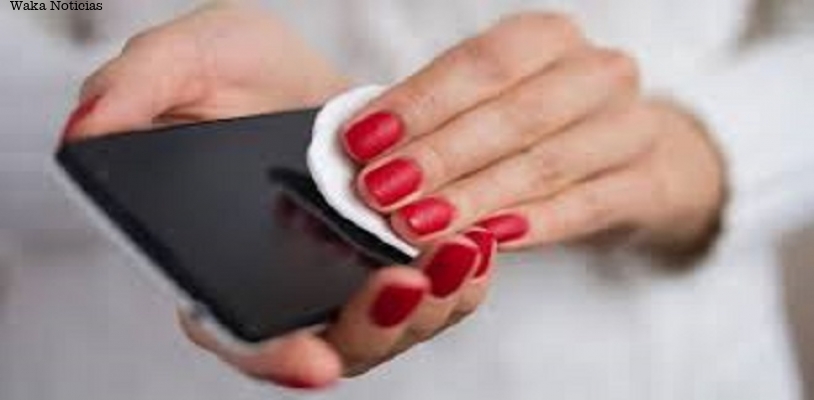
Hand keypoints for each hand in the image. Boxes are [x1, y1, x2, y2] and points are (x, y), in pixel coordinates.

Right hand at [63, 3, 495, 388]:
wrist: (302, 75)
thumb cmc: (238, 75)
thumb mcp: (185, 61)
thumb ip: (134, 91)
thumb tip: (84, 136)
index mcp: (220, 264)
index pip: (239, 333)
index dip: (274, 356)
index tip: (312, 361)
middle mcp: (287, 287)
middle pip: (333, 345)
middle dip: (375, 327)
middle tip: (403, 281)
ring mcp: (348, 278)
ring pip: (396, 327)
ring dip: (432, 304)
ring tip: (456, 251)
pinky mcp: (400, 256)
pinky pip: (441, 290)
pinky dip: (463, 277)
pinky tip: (476, 242)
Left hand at [341, 13, 725, 255]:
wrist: (637, 158)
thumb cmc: (543, 128)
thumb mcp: (495, 106)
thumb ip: (438, 120)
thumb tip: (362, 150)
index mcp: (548, 39)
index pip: (480, 63)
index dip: (420, 102)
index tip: (362, 140)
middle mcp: (596, 73)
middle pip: (514, 113)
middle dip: (440, 154)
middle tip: (380, 190)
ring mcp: (631, 127)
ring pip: (547, 163)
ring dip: (476, 196)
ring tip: (418, 224)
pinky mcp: (649, 184)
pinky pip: (590, 206)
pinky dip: (537, 223)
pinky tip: (491, 241)